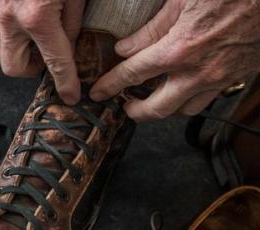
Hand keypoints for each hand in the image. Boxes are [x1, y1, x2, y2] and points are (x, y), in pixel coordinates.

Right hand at [0, 0, 85, 103]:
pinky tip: (26, 19)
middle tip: (47, 59)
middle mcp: (10, 17)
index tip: (70, 95)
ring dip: (18, 51)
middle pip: (13, 67)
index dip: (65, 82)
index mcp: (37, 16)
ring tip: (36, 38)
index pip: (54, 62)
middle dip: (31, 69)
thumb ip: (72, 23)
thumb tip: (68, 47)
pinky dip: (10, 31)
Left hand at [90, 0, 259, 121]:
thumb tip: (125, 49)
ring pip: (184, 110)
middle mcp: (197, 72)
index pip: (132, 75)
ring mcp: (219, 78)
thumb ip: (151, 29)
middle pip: (157, 109)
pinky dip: (192, 98)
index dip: (109, 85)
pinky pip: (209, 99)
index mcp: (178, 50)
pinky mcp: (237, 77)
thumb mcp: (181, 1)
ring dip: (166, 107)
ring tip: (154, 96)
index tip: (98, 92)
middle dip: (135, 112)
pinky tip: (184, 86)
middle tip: (124, 106)